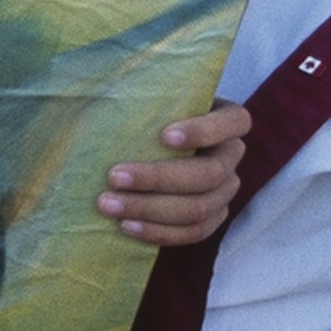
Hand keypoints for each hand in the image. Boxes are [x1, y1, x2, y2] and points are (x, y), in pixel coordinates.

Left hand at [98, 103, 249, 245]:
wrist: (144, 147)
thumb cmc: (144, 114)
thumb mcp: (145, 98)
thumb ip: (136, 97)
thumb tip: (96, 98)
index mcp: (227, 119)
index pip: (234, 122)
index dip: (203, 131)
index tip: (164, 136)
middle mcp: (231, 155)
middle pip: (209, 174)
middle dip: (158, 178)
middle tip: (113, 177)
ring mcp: (225, 190)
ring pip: (200, 208)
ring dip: (151, 209)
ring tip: (109, 206)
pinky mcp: (212, 217)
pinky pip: (194, 233)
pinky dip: (159, 232)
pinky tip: (126, 226)